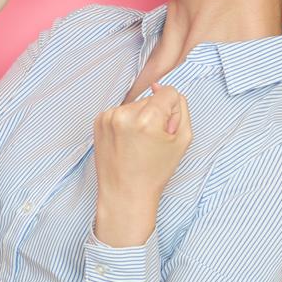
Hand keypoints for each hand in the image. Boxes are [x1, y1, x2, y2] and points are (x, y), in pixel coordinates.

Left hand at [92, 84, 191, 213]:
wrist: (125, 194)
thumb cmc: (154, 172)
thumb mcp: (182, 140)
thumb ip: (180, 109)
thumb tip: (161, 87)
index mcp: (147, 119)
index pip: (169, 92)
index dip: (172, 112)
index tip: (165, 131)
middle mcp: (124, 114)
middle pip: (151, 99)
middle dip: (155, 116)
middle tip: (150, 143)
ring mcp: (108, 117)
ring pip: (135, 105)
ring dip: (139, 119)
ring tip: (137, 145)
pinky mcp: (98, 122)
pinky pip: (121, 112)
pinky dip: (126, 124)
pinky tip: (126, 143)